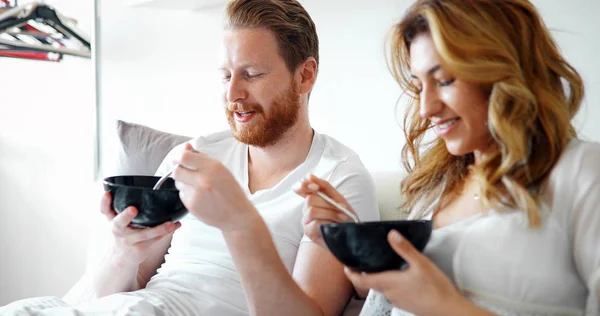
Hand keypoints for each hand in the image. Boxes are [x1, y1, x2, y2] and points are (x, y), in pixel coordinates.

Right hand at [100, 192, 180, 266]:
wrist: (122, 258)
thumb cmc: (125, 233)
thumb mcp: (120, 220)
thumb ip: (124, 208)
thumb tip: (147, 187)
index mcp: (113, 220)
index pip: (105, 210)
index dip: (104, 202)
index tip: (107, 193)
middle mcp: (118, 230)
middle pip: (119, 223)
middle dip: (125, 215)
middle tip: (133, 209)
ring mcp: (129, 240)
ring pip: (144, 234)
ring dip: (159, 228)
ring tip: (170, 223)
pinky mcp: (139, 248)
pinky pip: (155, 239)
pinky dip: (167, 232)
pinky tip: (176, 225)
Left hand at [172, 143, 258, 231]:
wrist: (237, 215)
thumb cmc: (231, 191)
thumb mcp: (221, 170)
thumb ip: (202, 157)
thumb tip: (186, 147)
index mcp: (213, 167)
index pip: (184, 157)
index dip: (179, 157)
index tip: (180, 159)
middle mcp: (203, 180)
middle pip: (176, 171)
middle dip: (179, 170)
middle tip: (186, 173)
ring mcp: (197, 194)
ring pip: (178, 183)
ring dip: (184, 183)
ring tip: (198, 187)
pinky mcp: (192, 206)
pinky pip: (182, 195)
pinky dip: (187, 194)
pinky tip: (200, 197)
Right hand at [293, 174, 357, 247]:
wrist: (351, 234)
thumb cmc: (344, 215)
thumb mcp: (337, 198)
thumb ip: (324, 186)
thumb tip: (310, 175)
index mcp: (312, 198)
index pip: (300, 188)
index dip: (303, 185)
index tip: (315, 187)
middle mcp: (306, 209)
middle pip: (310, 199)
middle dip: (328, 203)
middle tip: (342, 210)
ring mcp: (306, 221)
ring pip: (312, 211)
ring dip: (330, 213)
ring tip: (342, 218)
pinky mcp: (308, 232)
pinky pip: (314, 223)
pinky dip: (328, 223)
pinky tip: (334, 226)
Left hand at [344, 230, 464, 314]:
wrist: (448, 310)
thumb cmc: (436, 289)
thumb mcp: (421, 263)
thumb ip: (405, 249)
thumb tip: (391, 234)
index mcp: (389, 283)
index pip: (361, 280)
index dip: (351, 274)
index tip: (345, 267)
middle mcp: (389, 294)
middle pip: (371, 283)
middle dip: (365, 274)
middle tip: (363, 262)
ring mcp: (397, 300)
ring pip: (382, 288)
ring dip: (379, 278)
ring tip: (383, 266)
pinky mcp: (405, 304)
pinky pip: (393, 292)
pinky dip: (391, 284)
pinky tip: (401, 277)